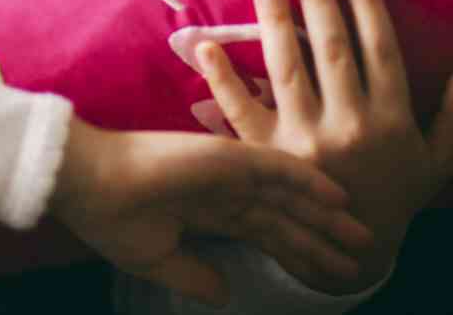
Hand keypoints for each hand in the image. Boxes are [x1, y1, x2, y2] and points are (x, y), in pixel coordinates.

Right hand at [49, 116, 372, 307]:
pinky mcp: (226, 158)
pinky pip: (277, 170)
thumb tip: (226, 294)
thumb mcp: (157, 260)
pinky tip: (337, 196)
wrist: (87, 186)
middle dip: (324, 236)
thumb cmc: (112, 219)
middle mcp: (225, 190)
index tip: (331, 270)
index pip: (266, 233)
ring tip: (363, 233)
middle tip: (365, 252)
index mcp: (208, 212)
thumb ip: (194, 275)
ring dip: (327, 214)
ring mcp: (228, 173)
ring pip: (290, 196)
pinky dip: (308, 181)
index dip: (299, 251)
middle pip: (287, 217)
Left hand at [196, 0, 452, 293]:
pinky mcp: (266, 155)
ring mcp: (304, 139)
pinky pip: (240, 111)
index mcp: (391, 120)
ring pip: (286, 69)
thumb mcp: (438, 161)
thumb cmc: (397, 195)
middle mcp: (347, 125)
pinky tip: (207, 44)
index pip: (380, 50)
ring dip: (273, 21)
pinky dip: (222, 78)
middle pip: (330, 49)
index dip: (368, 7)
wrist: (355, 250)